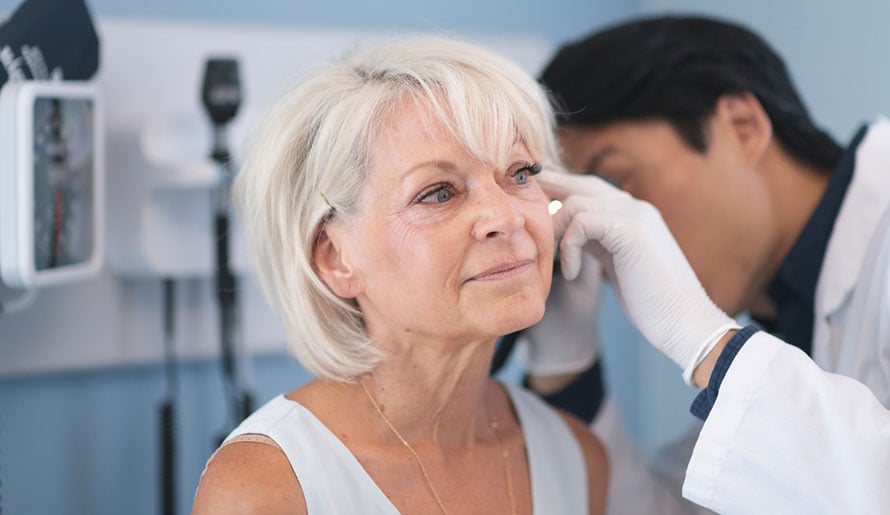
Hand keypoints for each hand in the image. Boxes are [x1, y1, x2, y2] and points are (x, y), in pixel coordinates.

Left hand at [537, 171, 738, 386]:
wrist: (684, 322)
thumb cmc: (650, 302)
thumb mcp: (616, 265)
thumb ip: (596, 244)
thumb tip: (568, 233)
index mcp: (633, 214)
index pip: (590, 189)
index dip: (560, 190)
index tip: (533, 198)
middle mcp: (635, 207)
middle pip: (581, 184)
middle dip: (549, 188)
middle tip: (519, 194)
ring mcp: (636, 213)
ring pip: (575, 204)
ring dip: (556, 234)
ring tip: (555, 262)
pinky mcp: (631, 228)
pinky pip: (581, 222)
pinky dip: (568, 248)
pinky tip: (570, 274)